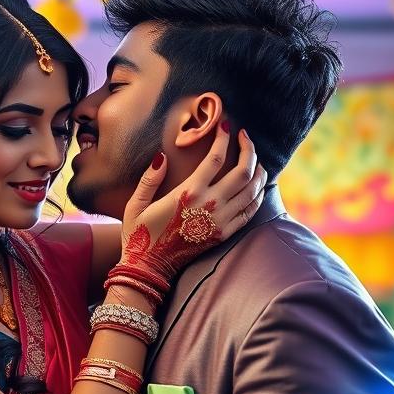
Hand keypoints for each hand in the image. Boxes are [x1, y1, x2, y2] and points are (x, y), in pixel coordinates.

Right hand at [118, 127, 265, 287]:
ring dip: (258, 170)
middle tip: (246, 138)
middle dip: (249, 150)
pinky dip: (258, 195)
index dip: (224, 138)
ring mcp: (220, 221)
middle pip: (243, 171)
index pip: (216, 158)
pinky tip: (256, 185)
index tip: (227, 125)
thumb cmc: (140, 234)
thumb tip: (161, 156)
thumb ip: (149, 178)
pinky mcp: (224, 235)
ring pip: (252, 190)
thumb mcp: (135, 203)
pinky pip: (250, 211)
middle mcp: (210, 205)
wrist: (149, 267)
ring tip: (254, 159)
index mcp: (189, 192)